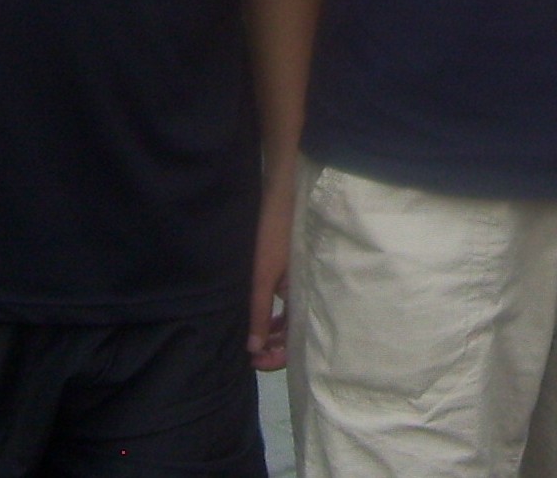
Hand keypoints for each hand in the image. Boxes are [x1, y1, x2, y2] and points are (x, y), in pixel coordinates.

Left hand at [248, 174, 292, 371]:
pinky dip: (274, 313)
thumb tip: (253, 349)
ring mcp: (300, 282)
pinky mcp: (293, 271)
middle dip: (273, 346)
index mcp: (304, 297)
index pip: (296, 341)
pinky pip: (287, 302)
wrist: (287, 195)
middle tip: (250, 352)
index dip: (276, 357)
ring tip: (253, 337)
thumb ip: (259, 312)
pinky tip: (261, 313)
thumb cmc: (276, 235)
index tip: (254, 361)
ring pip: (290, 318)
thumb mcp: (264, 277)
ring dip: (273, 331)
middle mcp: (306, 293)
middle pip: (294, 332)